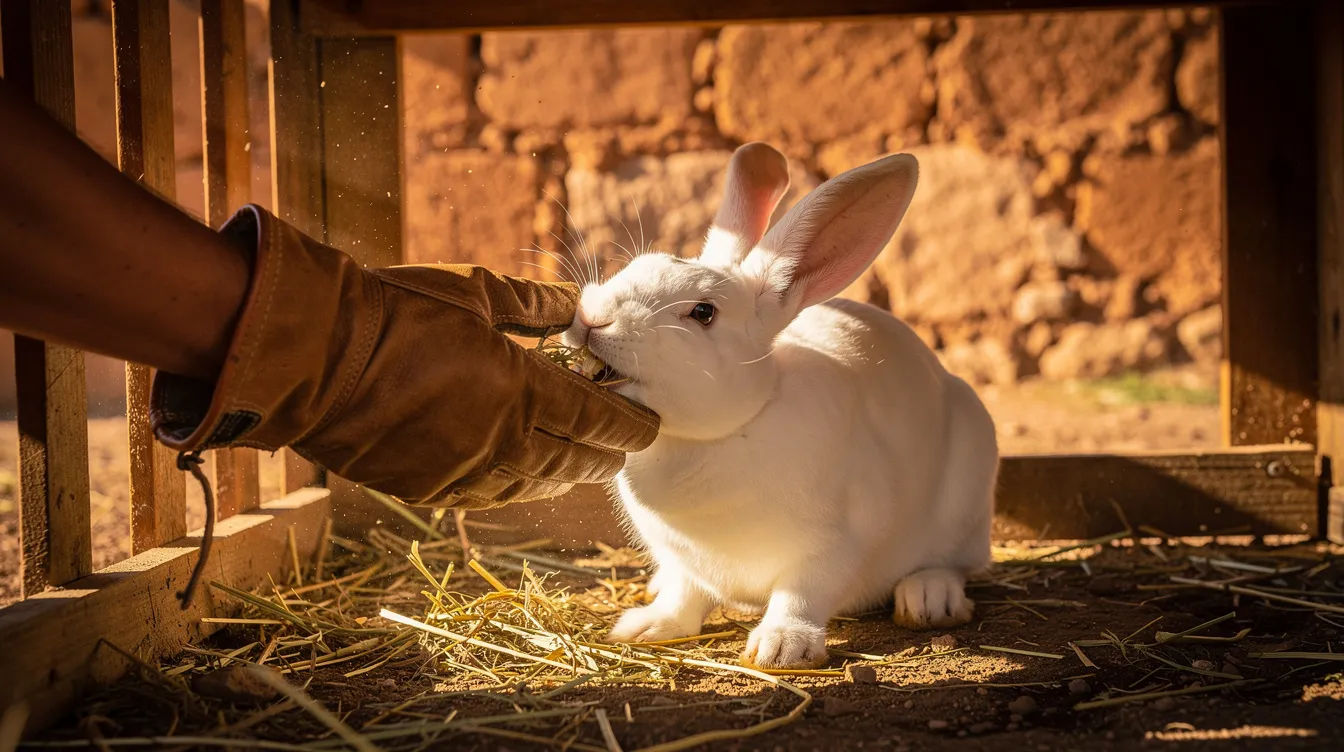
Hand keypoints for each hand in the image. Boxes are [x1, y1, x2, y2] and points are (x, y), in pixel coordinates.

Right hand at [152, 205, 658, 506]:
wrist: (313, 356)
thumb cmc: (395, 310)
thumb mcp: (475, 293)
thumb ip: (536, 305)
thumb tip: (578, 303)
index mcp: (523, 392)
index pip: (599, 420)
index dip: (630, 424)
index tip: (650, 423)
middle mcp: (504, 443)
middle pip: (577, 461)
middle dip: (606, 453)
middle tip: (623, 444)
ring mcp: (467, 472)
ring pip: (538, 484)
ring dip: (566, 472)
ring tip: (581, 462)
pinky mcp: (430, 489)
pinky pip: (491, 494)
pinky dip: (518, 482)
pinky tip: (525, 471)